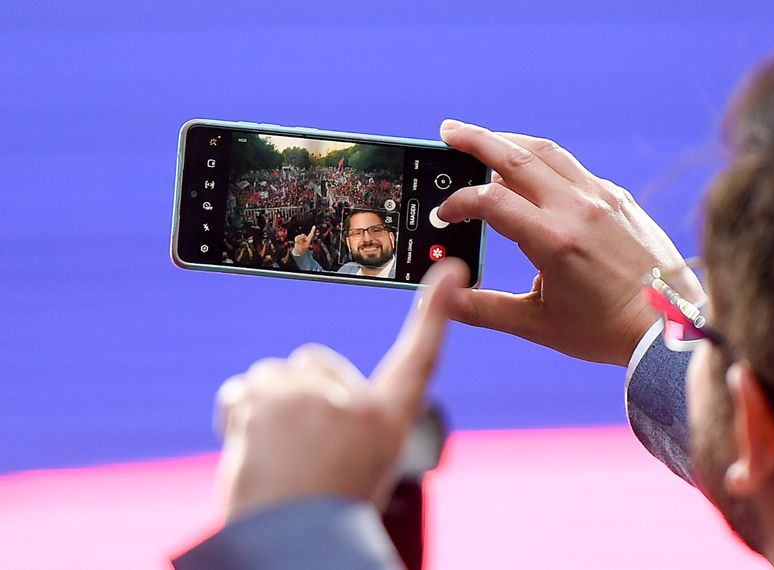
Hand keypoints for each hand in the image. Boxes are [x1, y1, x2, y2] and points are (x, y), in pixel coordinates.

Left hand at [214, 259, 467, 520]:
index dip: (436, 312)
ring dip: (268, 405)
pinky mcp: (267, 398)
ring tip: (275, 455)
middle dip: (300, 392)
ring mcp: (310, 397)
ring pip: (275, 374)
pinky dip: (240, 413)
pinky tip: (251, 450)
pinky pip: (243, 388)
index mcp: (388, 420)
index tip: (452, 273)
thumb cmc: (321, 511)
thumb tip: (305, 375)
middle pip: (316, 362)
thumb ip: (341, 415)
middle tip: (299, 447)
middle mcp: (355, 402)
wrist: (288, 546)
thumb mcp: (353, 463)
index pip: (420, 357)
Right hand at [292, 225, 315, 256]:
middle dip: (301, 238)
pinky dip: (296, 240)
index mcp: (308, 240)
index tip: (314, 226)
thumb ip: (301, 241)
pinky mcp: (298, 238)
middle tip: (301, 243)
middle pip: (303, 235)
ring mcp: (301, 237)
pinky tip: (297, 242)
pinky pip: (296, 237)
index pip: (311, 234)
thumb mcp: (302, 246)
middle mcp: (305, 238)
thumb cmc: (302, 249)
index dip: (313, 230)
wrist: (299, 251)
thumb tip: (299, 237)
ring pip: (299, 236)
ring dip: (298, 240)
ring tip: (299, 244)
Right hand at [437, 120, 702, 365]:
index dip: (459, 202)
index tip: (445, 214)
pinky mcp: (618, 199)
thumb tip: (445, 299)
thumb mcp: (537, 325)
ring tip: (483, 140)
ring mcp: (602, 198)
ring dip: (510, 141)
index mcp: (555, 241)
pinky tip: (529, 174)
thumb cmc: (605, 330)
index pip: (492, 201)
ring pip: (547, 153)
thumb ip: (485, 310)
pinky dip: (543, 162)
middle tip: (447, 130)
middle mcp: (578, 209)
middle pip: (516, 156)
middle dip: (475, 140)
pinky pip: (573, 169)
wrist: (669, 325)